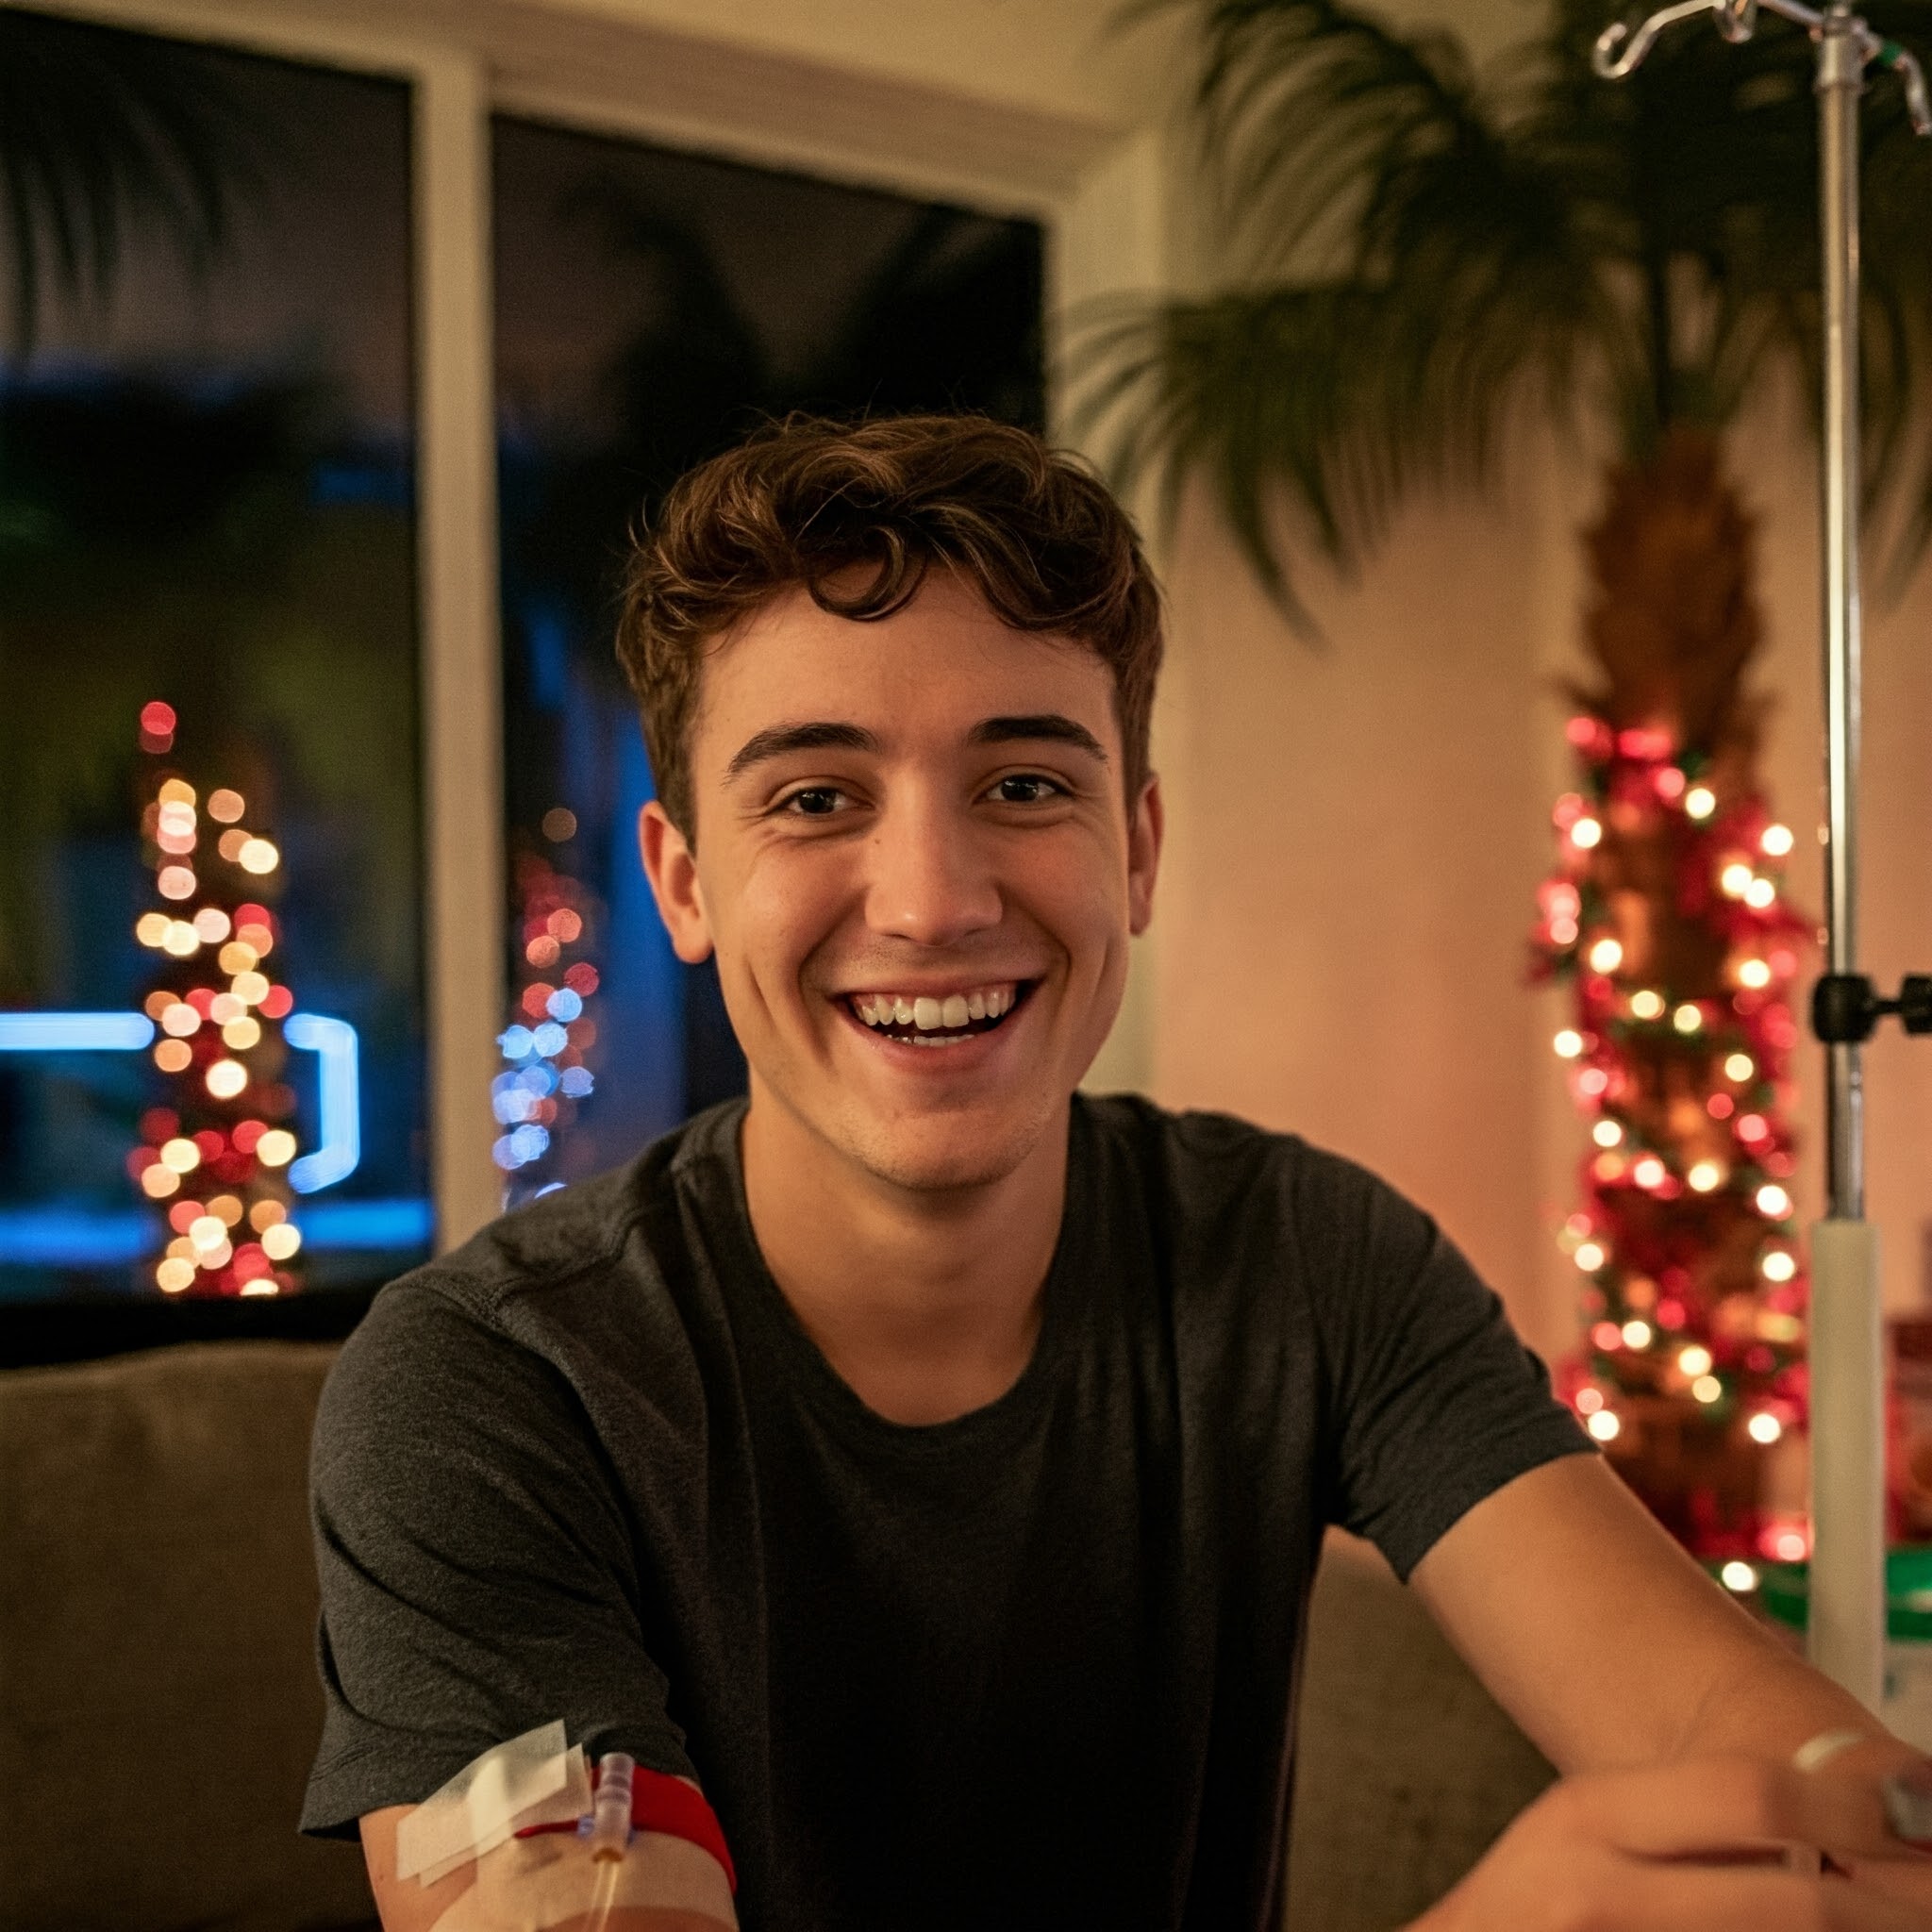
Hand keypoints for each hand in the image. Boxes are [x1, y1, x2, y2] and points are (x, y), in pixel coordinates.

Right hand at [1411, 1754, 1931, 1930]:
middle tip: (1926, 1901)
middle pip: (1796, 1907)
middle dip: (1888, 1908)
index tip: (1909, 1815)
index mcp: (1592, 1816)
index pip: (1749, 1794)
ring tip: (1884, 1919)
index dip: (1853, 1810)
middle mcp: (1603, 1889)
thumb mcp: (1589, 1832)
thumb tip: (1834, 1820)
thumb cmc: (1533, 1912)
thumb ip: (1693, 1823)